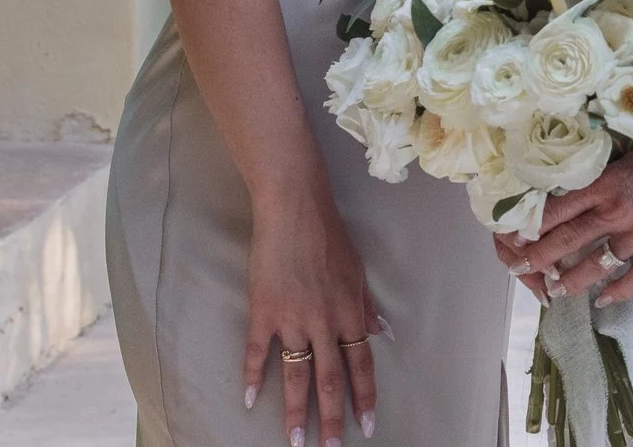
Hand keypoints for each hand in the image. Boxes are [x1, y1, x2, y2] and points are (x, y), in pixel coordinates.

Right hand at [244, 186, 380, 445]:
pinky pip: (258, 352)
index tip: (367, 425)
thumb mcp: (358, 271)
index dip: (365, 397)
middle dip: (333, 418)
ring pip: (297, 374)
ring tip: (295, 441)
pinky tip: (249, 400)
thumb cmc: (330, 236)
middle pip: (331, 379)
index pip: (361, 364)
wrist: (295, 209)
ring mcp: (293, 318)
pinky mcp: (264, 311)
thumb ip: (366, 307)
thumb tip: (383, 333)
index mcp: (350, 311)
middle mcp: (325, 320)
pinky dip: (253, 377)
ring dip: (296, 411)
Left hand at [493, 133, 632, 306]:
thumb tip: (580, 184)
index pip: (557, 209)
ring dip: (572, 280)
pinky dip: (616, 293)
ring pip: (596, 265)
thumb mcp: (630, 155)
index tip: (513, 234)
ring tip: (557, 290)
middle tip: (520, 268)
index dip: (531, 225)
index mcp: (605, 184)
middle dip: (539, 257)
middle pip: (567, 241)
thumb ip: (606, 175)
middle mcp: (616, 211)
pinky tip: (602, 301)